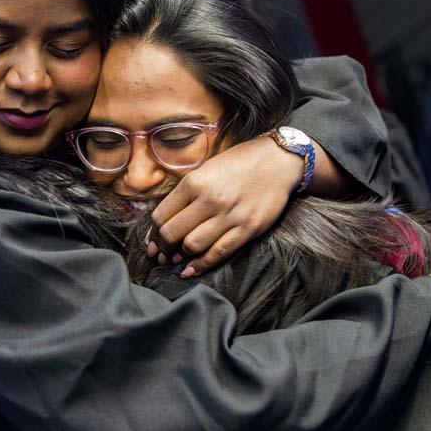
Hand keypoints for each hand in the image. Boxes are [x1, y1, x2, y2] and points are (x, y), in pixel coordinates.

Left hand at [148, 135, 300, 276]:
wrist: (278, 160)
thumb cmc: (239, 163)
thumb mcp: (206, 169)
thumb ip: (186, 193)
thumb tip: (164, 221)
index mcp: (194, 182)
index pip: (161, 216)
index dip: (153, 234)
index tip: (153, 242)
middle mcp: (209, 199)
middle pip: (173, 233)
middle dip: (163, 248)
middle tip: (162, 254)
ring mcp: (230, 215)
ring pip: (193, 246)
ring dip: (180, 256)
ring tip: (177, 259)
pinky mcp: (248, 229)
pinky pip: (219, 252)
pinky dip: (201, 265)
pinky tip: (190, 270)